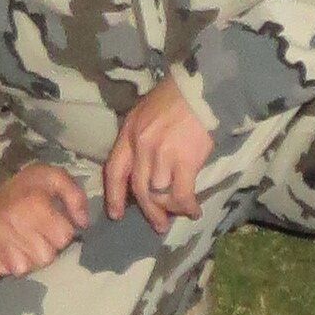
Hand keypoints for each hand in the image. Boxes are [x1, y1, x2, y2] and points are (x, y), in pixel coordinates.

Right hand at [0, 158, 89, 277]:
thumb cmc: (24, 188)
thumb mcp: (53, 178)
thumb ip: (75, 196)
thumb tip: (83, 223)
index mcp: (35, 205)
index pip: (64, 237)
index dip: (59, 229)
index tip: (48, 219)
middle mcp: (17, 227)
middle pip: (47, 256)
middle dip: (44, 245)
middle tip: (32, 229)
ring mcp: (0, 247)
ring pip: (29, 267)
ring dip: (27, 257)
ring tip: (19, 238)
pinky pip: (10, 273)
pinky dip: (9, 264)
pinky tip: (5, 248)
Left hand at [105, 75, 214, 233]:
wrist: (200, 90)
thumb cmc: (175, 97)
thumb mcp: (145, 112)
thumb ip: (138, 137)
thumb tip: (141, 165)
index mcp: (128, 134)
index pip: (114, 171)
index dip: (114, 196)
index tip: (116, 214)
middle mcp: (141, 147)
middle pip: (138, 188)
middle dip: (148, 211)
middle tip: (158, 224)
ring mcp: (161, 155)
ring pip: (159, 194)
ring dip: (170, 208)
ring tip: (180, 214)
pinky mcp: (184, 161)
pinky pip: (181, 193)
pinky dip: (187, 206)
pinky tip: (194, 211)